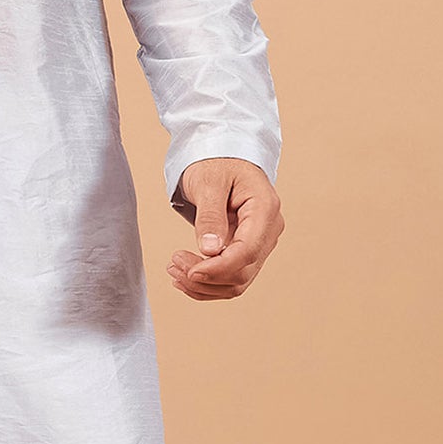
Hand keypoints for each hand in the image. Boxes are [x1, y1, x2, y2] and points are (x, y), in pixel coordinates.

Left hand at [166, 159, 282, 301]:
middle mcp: (269, 230)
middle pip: (242, 271)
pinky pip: (231, 276)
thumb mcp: (208, 182)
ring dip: (204, 285)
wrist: (223, 158)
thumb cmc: (217, 163)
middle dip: (206, 277)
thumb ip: (210, 216)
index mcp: (265, 209)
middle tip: (173, 264)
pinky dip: (208, 282)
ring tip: (174, 270)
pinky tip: (184, 277)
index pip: (247, 251)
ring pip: (237, 281)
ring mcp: (260, 243)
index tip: (189, 271)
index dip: (218, 268)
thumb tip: (210, 250)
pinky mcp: (247, 250)